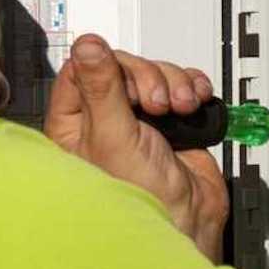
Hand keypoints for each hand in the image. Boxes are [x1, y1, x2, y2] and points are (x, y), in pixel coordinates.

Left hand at [45, 35, 228, 261]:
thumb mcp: (113, 137)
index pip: (82, 69)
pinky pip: (180, 86)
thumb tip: (86, 46)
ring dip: (174, 83)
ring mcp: (139, 120)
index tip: (128, 82)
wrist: (188, 223)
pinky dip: (192, 88)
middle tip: (158, 104)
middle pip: (123, 66)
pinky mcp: (171, 122)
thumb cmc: (140, 199)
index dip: (109, 66)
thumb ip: (101, 88)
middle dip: (148, 78)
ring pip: (154, 74)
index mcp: (74, 124)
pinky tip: (194, 103)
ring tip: (180, 109)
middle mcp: (104, 120)